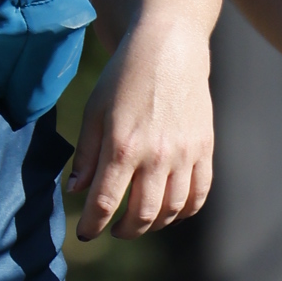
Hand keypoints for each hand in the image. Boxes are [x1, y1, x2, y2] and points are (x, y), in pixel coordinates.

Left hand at [67, 25, 214, 237]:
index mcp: (123, 145)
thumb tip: (76, 191)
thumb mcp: (95, 111)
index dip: (92, 225)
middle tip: (113, 230)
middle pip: (142, 215)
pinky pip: (199, 194)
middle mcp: (157, 155)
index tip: (85, 233)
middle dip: (124, 230)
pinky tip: (169, 210)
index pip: (105, 202)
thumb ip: (86, 155)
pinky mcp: (205, 149)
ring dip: (153, 224)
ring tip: (139, 220)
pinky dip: (183, 211)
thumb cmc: (125, 77)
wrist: (169, 47)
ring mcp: (185, 153)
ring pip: (172, 210)